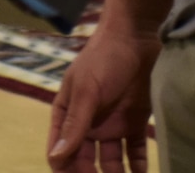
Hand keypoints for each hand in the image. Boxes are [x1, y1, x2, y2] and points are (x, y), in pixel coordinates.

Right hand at [47, 25, 158, 171]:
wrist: (138, 35)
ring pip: (111, 161)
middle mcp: (89, 124)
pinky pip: (134, 151)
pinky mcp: (135, 121)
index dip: (67, 171)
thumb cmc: (104, 59)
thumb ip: (75, 124)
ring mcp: (112, 124)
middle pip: (85, 163)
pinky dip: (138, 165)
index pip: (62, 153)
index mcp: (69, 115)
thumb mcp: (87, 90)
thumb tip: (56, 159)